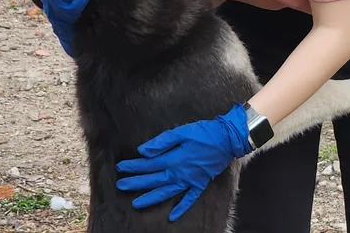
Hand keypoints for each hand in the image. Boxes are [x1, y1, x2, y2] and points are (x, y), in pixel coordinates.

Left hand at [115, 104, 252, 221]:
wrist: (228, 138)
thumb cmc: (205, 132)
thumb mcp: (182, 132)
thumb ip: (162, 142)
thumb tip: (143, 151)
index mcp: (174, 159)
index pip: (149, 164)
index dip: (134, 166)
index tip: (121, 167)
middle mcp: (180, 173)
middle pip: (154, 180)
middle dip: (137, 183)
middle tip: (121, 185)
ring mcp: (191, 180)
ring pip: (168, 192)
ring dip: (152, 198)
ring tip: (137, 204)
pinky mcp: (201, 182)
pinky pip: (190, 198)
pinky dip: (182, 207)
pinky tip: (173, 216)